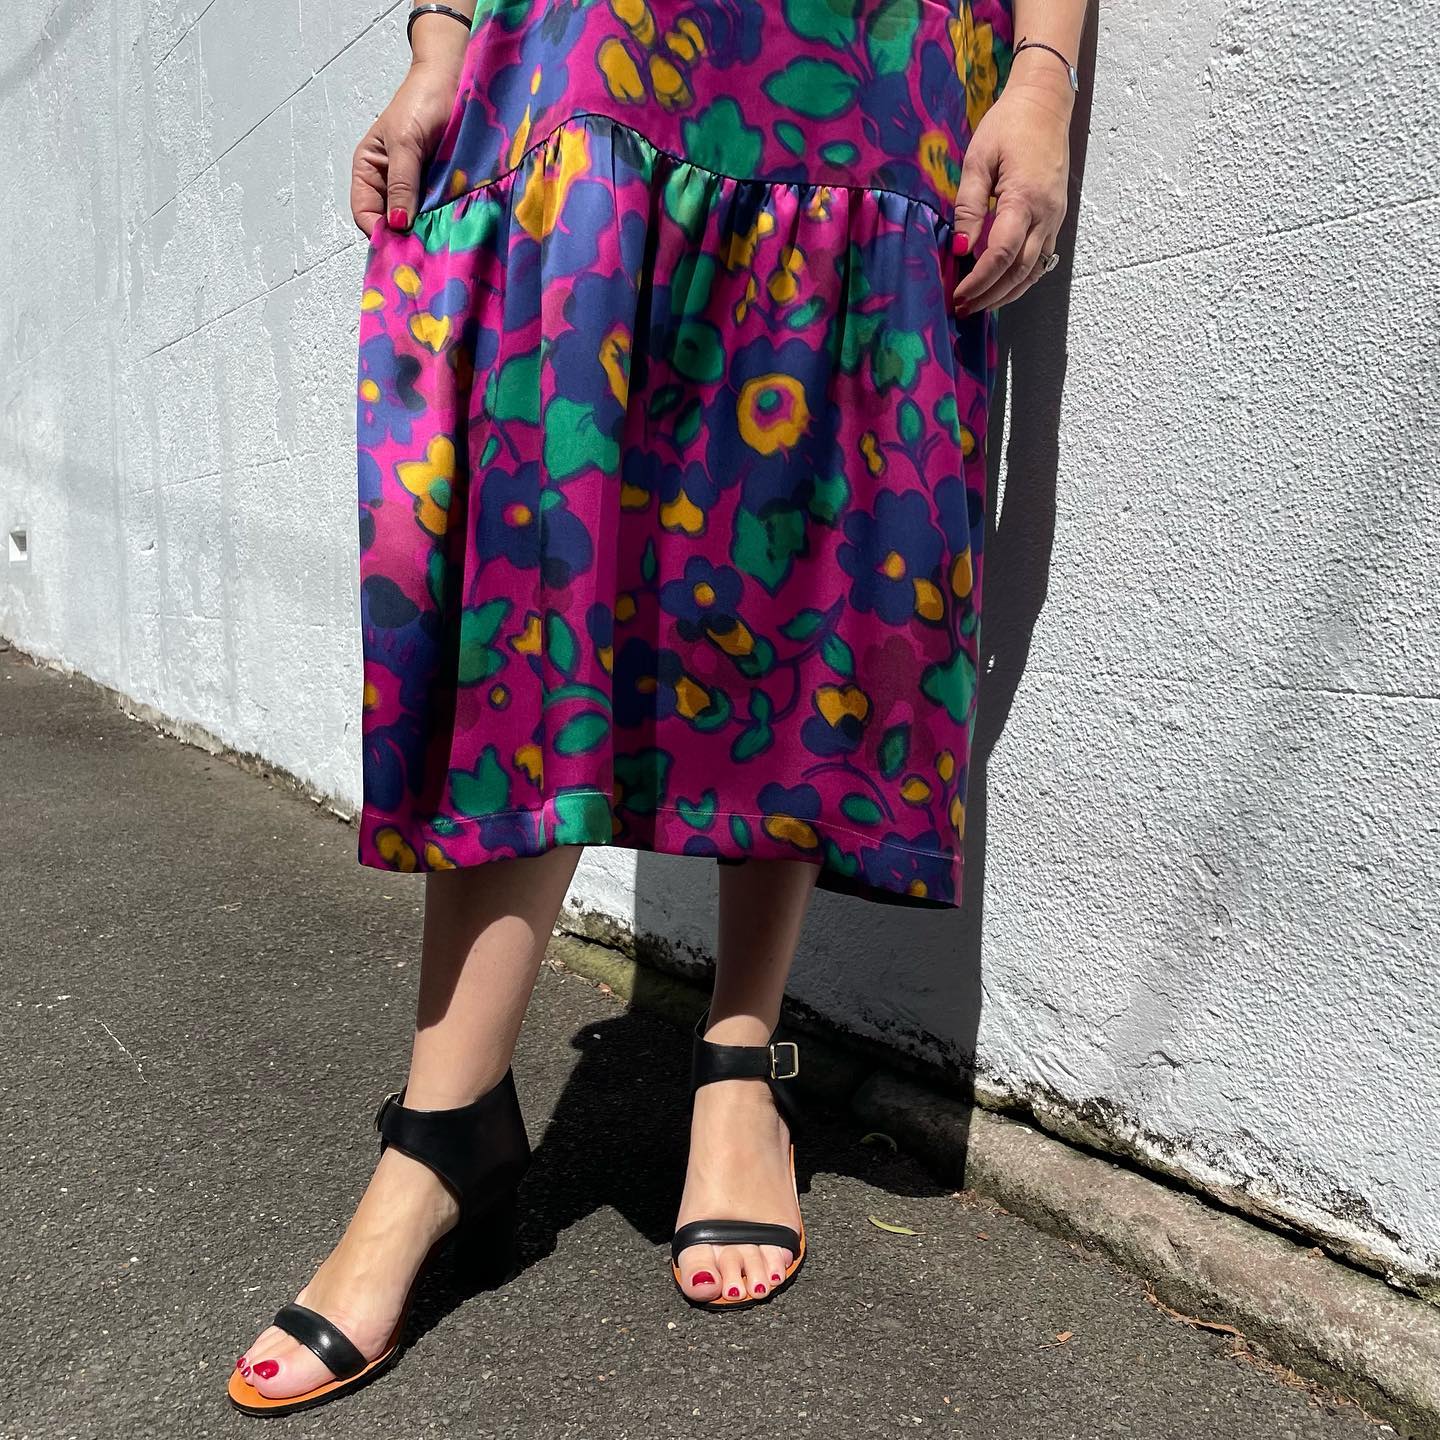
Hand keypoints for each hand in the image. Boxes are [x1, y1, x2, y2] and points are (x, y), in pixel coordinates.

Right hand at [350, 56, 463, 236]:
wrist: (452, 80)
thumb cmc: (420, 103)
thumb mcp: (404, 144)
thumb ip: (401, 184)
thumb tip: (397, 224)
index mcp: (369, 171)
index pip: (365, 213)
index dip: (378, 232)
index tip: (400, 246)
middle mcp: (390, 184)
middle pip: (391, 223)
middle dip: (404, 237)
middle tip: (423, 253)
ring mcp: (416, 188)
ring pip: (416, 221)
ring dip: (426, 233)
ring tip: (439, 245)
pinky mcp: (439, 187)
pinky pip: (437, 211)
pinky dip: (442, 222)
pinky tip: (451, 230)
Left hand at [951, 78, 1071, 316]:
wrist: (1046, 103)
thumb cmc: (1008, 126)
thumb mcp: (978, 160)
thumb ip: (968, 207)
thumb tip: (960, 249)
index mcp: (1025, 199)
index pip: (1001, 255)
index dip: (978, 281)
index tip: (957, 295)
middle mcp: (1046, 215)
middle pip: (1020, 272)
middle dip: (990, 296)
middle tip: (962, 310)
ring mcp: (1056, 219)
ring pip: (1034, 271)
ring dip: (1007, 293)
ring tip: (979, 305)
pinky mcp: (1057, 218)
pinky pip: (1041, 259)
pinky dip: (1021, 278)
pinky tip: (1000, 286)